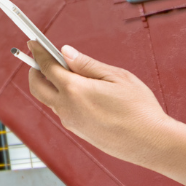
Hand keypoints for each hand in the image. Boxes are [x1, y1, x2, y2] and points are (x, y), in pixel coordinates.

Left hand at [26, 42, 172, 168]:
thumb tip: (66, 53)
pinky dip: (62, 98)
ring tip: (66, 73)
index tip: (33, 42)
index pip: (46, 67)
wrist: (151, 143)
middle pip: (37, 87)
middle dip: (35, 70)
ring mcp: (71, 123)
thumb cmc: (139, 108)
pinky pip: (63, 111)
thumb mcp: (116, 77)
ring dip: (50, 85)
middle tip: (43, 58)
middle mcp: (67, 108)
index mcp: (74, 90)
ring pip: (49, 100)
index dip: (38, 52)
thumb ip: (87, 64)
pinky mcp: (79, 132)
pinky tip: (79, 92)